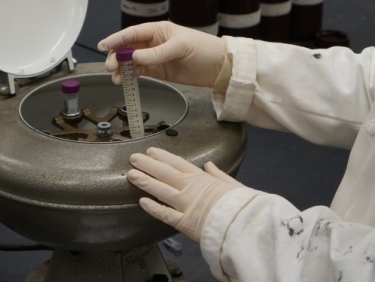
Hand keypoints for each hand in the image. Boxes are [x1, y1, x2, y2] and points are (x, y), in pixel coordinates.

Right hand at [98, 21, 226, 86]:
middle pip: (128, 47)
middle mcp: (154, 42)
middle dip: (116, 56)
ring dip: (120, 68)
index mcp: (159, 30)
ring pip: (130, 61)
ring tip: (115, 77)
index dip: (116, 38)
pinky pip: (139, 72)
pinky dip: (129, 76)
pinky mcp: (158, 70)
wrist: (219, 67)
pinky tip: (123, 80)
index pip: (132, 33)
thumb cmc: (204, 49)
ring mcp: (155, 57)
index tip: (103, 45)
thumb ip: (157, 53)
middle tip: (110, 66)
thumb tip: (134, 58)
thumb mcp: (180, 48)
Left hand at [127, 147, 244, 242]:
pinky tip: (141, 202)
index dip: (162, 157)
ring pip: (160, 190)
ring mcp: (184, 204)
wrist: (243, 222)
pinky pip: (164, 214)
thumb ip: (218, 174)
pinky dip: (153, 208)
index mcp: (202, 178)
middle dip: (148, 165)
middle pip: (164, 173)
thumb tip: (209, 165)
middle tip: (133, 158)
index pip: (178, 163)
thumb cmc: (241, 203)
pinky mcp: (183, 222)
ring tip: (131, 174)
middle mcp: (190, 188)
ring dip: (145, 181)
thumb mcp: (232, 184)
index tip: (151, 151)